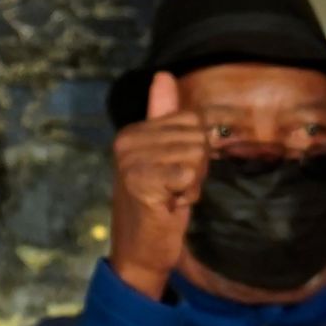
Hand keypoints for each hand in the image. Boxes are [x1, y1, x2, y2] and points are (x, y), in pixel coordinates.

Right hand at [109, 72, 209, 299]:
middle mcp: (127, 140)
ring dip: (192, 182)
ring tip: (171, 196)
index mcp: (133, 130)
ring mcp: (131, 160)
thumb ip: (165, 117)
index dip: (197, 150)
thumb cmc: (159, 204)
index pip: (193, 120)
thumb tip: (164, 75)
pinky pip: (189, 175)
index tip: (176, 172)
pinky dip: (188, 194)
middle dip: (197, 167)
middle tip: (174, 188)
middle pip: (198, 136)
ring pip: (196, 155)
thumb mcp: (167, 157)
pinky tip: (170, 205)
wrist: (142, 250)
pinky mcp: (141, 181)